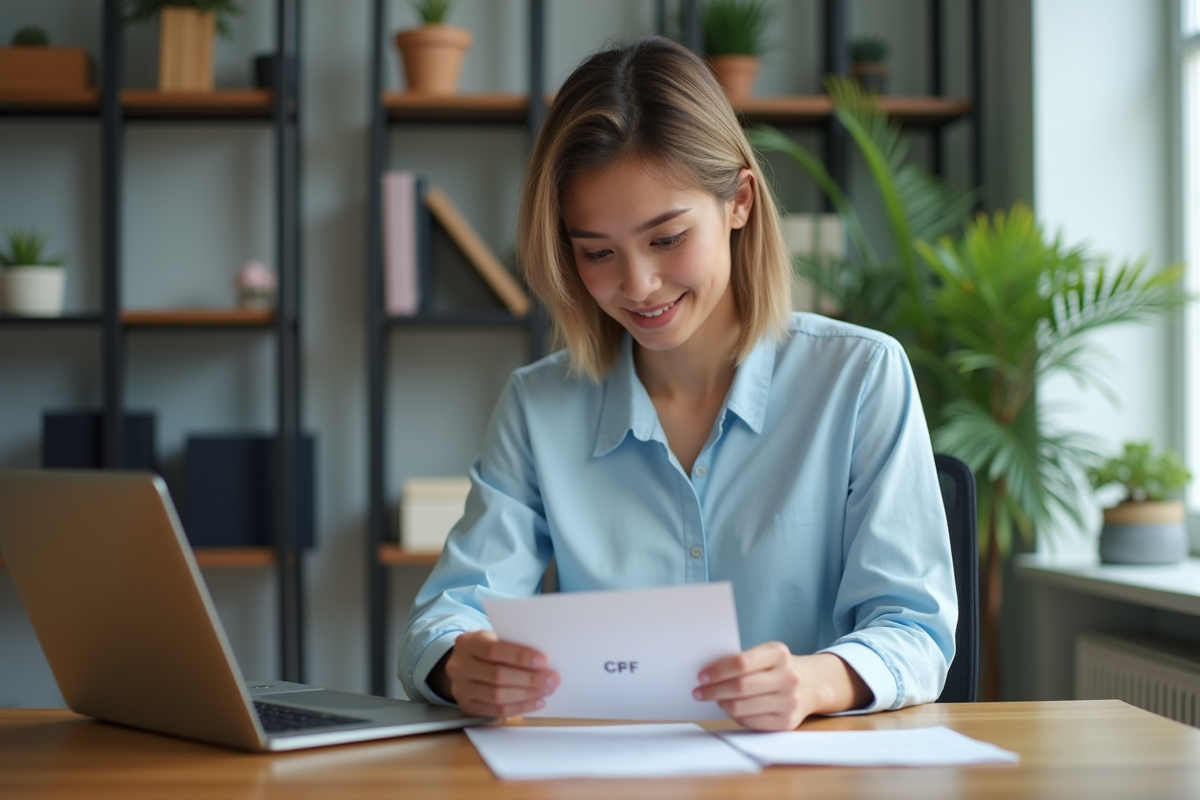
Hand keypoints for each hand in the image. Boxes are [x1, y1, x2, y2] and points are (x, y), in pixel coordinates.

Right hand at [433, 630, 559, 718]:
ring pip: (497, 696)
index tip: (543, 661)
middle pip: (497, 675)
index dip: (519, 657)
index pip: (493, 650)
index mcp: (466, 643)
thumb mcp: (493, 638)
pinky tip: (536, 702)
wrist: (463, 663)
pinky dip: (520, 707)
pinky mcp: (467, 706)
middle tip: (552, 680)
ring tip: (547, 691)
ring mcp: (460, 689)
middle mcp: (459, 666)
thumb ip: (512, 645)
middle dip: (529, 679)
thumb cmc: (486, 648)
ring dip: (527, 695)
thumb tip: (543, 661)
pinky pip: (496, 711)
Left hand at [693, 644, 870, 730]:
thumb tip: (707, 673)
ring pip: (742, 707)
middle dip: (714, 690)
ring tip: (714, 699)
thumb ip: (742, 660)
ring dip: (722, 704)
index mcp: (779, 654)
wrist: (811, 684)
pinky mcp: (787, 722)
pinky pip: (751, 722)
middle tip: (699, 692)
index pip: (741, 662)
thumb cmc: (777, 668)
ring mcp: (790, 701)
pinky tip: (730, 709)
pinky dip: (735, 716)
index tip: (701, 676)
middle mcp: (788, 677)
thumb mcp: (766, 654)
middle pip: (741, 687)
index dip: (717, 671)